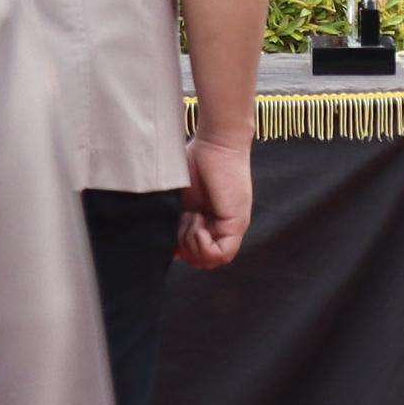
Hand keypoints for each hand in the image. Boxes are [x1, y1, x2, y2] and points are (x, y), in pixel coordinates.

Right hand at [175, 136, 251, 269]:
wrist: (215, 142)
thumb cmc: (194, 161)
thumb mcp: (178, 198)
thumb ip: (173, 221)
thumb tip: (168, 249)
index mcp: (206, 222)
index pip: (193, 254)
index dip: (179, 249)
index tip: (171, 228)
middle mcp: (219, 228)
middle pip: (200, 262)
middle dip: (184, 247)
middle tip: (183, 220)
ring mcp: (230, 227)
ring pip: (210, 261)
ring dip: (192, 244)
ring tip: (191, 218)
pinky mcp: (236, 223)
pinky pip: (221, 254)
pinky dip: (203, 244)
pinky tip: (197, 220)